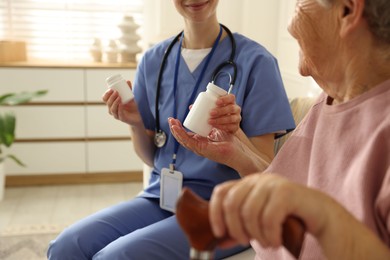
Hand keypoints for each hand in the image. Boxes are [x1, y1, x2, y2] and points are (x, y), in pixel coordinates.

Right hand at [102, 81, 141, 126]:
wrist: (138, 116)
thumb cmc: (132, 106)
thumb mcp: (130, 97)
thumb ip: (128, 89)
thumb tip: (127, 81)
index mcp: (111, 104)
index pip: (105, 99)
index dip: (106, 94)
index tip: (111, 89)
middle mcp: (112, 110)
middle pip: (108, 103)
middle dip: (111, 97)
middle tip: (116, 92)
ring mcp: (116, 115)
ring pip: (112, 109)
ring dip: (115, 102)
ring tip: (119, 97)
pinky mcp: (122, 119)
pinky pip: (119, 113)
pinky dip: (119, 108)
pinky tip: (121, 104)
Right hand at [168, 117, 244, 167]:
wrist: (236, 151)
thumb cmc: (228, 142)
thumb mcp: (216, 130)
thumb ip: (210, 125)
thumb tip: (206, 113)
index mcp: (199, 142)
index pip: (185, 135)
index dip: (178, 128)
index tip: (174, 120)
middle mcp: (197, 146)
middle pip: (181, 138)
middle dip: (174, 128)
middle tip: (170, 119)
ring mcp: (198, 149)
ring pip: (182, 140)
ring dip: (175, 131)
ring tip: (171, 122)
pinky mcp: (201, 149)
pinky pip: (188, 142)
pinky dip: (181, 135)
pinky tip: (177, 129)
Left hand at [208, 94, 240, 133]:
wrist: (226, 126)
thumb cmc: (219, 114)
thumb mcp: (214, 108)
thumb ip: (205, 106)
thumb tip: (192, 107)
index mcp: (231, 102)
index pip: (231, 97)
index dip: (225, 99)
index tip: (216, 102)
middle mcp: (236, 109)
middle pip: (231, 108)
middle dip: (221, 110)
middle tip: (210, 113)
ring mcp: (237, 118)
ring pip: (231, 118)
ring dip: (220, 120)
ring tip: (210, 121)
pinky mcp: (235, 127)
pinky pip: (230, 127)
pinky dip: (221, 126)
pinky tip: (215, 126)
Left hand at [209, 174, 328, 248]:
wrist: (321, 214)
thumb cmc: (288, 218)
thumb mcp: (259, 223)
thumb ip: (239, 229)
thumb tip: (219, 241)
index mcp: (248, 183)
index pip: (221, 192)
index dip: (215, 213)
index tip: (219, 233)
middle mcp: (258, 179)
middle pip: (232, 203)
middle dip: (236, 228)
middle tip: (246, 242)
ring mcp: (273, 183)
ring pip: (249, 212)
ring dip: (257, 235)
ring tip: (267, 243)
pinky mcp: (288, 192)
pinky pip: (269, 217)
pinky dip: (270, 235)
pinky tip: (275, 241)